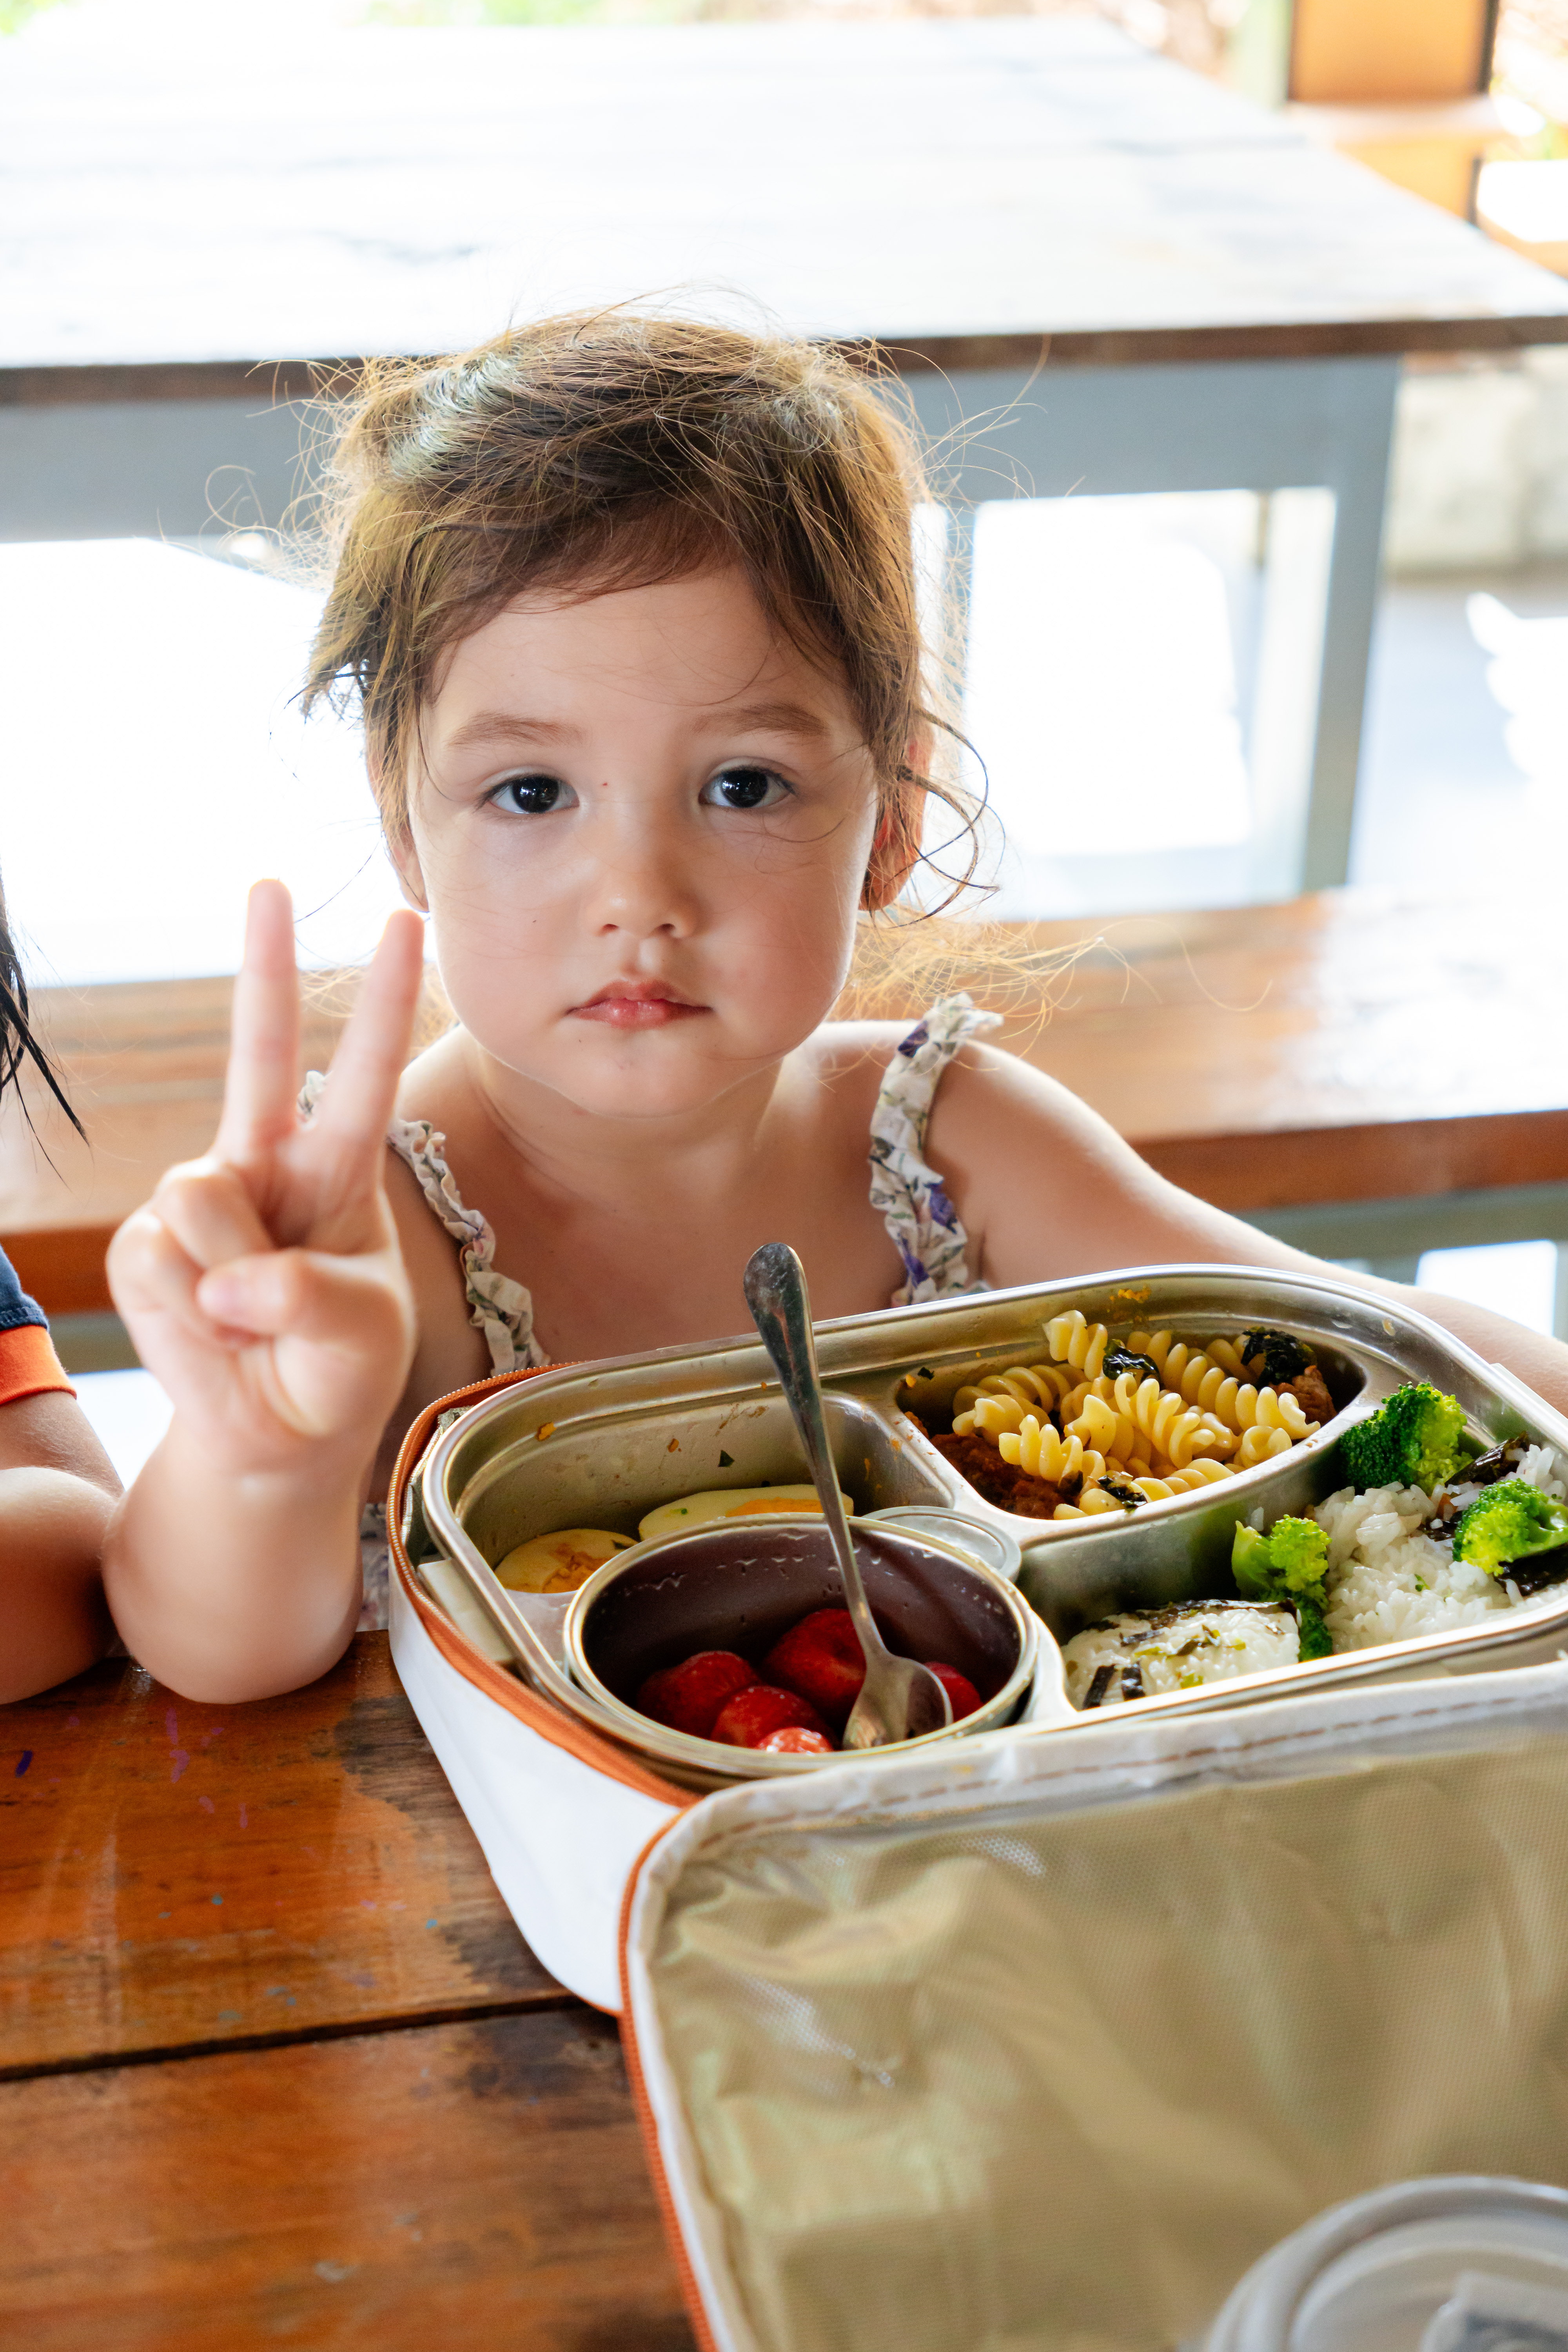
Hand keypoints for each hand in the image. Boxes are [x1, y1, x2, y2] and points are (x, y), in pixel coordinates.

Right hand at [109, 881, 425, 1480]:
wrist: (279, 1436)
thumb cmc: (335, 1371)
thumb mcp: (362, 1336)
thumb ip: (309, 1301)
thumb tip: (230, 1285)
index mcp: (338, 1168)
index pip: (365, 1070)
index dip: (384, 999)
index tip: (403, 921)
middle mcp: (266, 1164)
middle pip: (260, 1050)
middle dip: (265, 963)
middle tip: (272, 881)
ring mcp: (200, 1201)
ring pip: (203, 1202)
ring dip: (232, 1283)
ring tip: (254, 1326)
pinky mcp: (147, 1250)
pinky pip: (162, 1268)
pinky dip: (191, 1322)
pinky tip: (212, 1338)